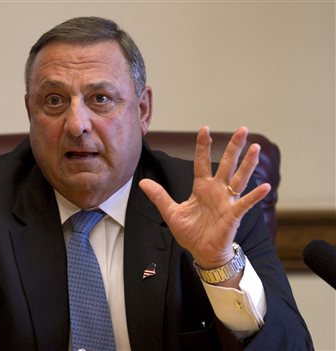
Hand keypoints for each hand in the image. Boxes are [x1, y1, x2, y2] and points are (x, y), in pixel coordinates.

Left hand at [139, 127, 270, 269]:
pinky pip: (245, 203)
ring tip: (255, 148)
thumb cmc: (190, 232)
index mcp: (202, 188)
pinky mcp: (233, 215)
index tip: (204, 129)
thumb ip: (159, 196)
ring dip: (247, 164)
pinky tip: (265, 186)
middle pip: (226, 164)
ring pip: (239, 178)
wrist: (202, 252)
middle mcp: (217, 190)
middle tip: (242, 129)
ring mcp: (227, 201)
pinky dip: (255, 195)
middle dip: (234, 147)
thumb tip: (142, 183)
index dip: (203, 146)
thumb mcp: (171, 213)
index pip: (202, 162)